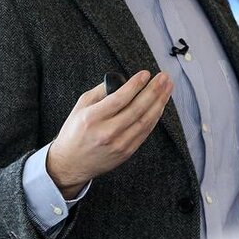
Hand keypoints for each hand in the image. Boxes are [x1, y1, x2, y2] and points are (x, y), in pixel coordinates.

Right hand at [47, 71, 173, 197]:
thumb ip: (100, 92)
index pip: (119, 99)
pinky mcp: (126, 152)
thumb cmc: (74, 133)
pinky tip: (160, 105)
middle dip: (153, 91)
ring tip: (167, 88)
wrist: (71, 163)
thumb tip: (122, 80)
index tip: (145, 74)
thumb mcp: (80, 107)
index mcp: (92, 118)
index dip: (135, 85)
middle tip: (163, 78)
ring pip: (145, 120)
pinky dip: (154, 117)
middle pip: (137, 109)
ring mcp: (119, 144)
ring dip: (159, 102)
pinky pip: (145, 132)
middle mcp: (107, 132)